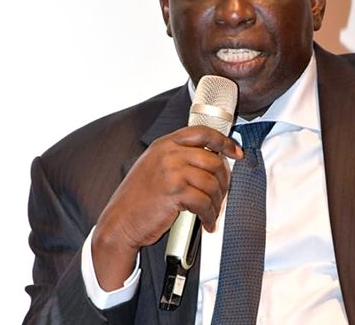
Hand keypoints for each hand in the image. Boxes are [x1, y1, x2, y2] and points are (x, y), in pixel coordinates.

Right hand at [91, 125, 242, 289]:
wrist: (120, 221)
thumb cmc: (138, 198)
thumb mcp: (155, 165)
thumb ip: (179, 156)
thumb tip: (212, 158)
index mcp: (165, 144)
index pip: (202, 132)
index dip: (223, 141)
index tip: (235, 151)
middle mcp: (169, 154)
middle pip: (213, 160)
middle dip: (223, 180)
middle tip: (222, 193)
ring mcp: (171, 172)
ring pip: (212, 183)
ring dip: (217, 201)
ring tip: (213, 211)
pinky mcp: (174, 193)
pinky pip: (204, 202)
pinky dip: (210, 215)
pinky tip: (207, 222)